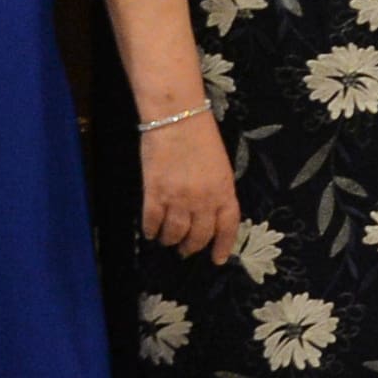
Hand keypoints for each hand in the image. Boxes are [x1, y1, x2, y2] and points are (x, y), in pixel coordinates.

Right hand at [139, 111, 244, 258]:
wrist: (177, 118)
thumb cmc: (202, 137)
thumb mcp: (221, 166)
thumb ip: (218, 191)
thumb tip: (210, 212)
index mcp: (224, 190)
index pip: (227, 227)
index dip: (223, 246)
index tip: (218, 259)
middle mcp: (204, 200)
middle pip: (199, 235)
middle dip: (192, 247)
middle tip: (185, 251)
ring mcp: (178, 199)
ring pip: (175, 233)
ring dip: (171, 240)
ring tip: (168, 240)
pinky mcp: (155, 193)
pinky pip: (152, 222)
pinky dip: (151, 230)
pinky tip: (150, 232)